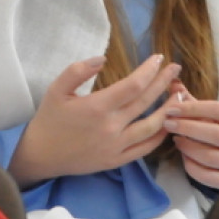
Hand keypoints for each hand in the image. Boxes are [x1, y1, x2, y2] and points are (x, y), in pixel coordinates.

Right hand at [9, 54, 181, 186]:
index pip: (133, 85)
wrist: (40, 156)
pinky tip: (167, 123)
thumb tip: (102, 59)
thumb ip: (78, 71)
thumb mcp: (56, 89)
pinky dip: (159, 136)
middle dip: (164, 83)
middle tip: (176, 68)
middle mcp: (111, 127)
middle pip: (146, 102)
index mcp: (97, 107)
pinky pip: (145, 149)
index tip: (159, 58)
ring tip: (178, 94)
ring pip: (152, 126)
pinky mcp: (116, 161)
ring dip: (168, 109)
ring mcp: (116, 146)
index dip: (149, 70)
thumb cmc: (49, 119)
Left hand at [163, 86, 218, 189]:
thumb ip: (187, 98)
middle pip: (215, 133)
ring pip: (210, 156)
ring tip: (175, 140)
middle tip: (167, 123)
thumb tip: (172, 82)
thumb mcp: (202, 113)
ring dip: (188, 147)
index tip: (170, 108)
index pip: (217, 109)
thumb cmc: (211, 128)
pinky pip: (207, 176)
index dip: (192, 108)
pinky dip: (192, 167)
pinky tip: (184, 157)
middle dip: (187, 127)